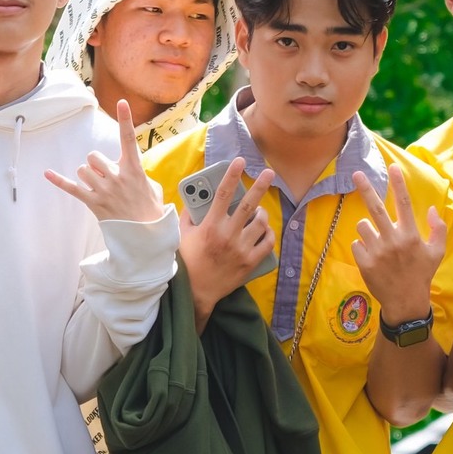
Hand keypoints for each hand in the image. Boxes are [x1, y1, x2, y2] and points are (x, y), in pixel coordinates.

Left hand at [47, 100, 166, 222]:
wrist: (145, 236)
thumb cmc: (150, 210)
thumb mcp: (152, 186)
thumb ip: (138, 172)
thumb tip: (128, 170)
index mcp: (134, 169)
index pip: (129, 139)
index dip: (126, 119)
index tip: (121, 103)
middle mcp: (117, 177)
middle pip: (94, 156)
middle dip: (97, 164)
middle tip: (107, 177)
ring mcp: (104, 190)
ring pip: (83, 170)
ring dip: (89, 176)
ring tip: (100, 188)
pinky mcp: (93, 203)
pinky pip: (72, 188)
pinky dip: (59, 181)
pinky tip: (47, 173)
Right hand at [179, 156, 275, 319]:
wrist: (197, 292)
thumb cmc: (188, 262)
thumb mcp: (183, 236)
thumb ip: (189, 216)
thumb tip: (196, 199)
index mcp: (210, 226)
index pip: (222, 194)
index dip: (231, 175)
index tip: (240, 161)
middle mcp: (227, 235)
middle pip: (249, 205)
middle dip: (261, 186)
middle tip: (269, 173)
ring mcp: (241, 249)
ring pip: (260, 223)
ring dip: (261, 213)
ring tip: (257, 211)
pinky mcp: (250, 262)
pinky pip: (267, 242)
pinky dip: (268, 233)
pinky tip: (264, 229)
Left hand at [347, 169, 444, 321]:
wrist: (405, 302)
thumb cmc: (422, 274)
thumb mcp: (437, 252)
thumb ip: (438, 229)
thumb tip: (430, 209)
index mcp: (411, 235)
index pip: (404, 203)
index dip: (398, 183)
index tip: (393, 166)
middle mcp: (393, 240)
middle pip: (375, 208)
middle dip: (365, 188)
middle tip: (355, 173)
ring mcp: (377, 251)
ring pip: (363, 226)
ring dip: (368, 231)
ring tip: (378, 244)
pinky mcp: (364, 262)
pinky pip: (356, 244)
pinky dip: (362, 248)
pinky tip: (373, 258)